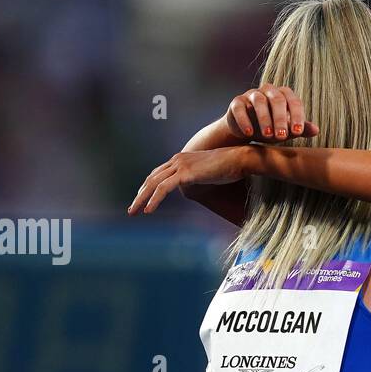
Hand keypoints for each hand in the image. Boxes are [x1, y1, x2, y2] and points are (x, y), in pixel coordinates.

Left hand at [128, 148, 251, 214]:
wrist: (239, 159)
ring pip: (153, 184)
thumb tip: (193, 186)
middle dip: (139, 195)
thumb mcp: (207, 172)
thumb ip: (196, 176)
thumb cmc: (228, 167)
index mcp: (180, 159)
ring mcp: (180, 166)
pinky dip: (154, 200)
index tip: (140, 199)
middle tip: (131, 209)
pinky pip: (163, 188)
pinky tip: (148, 210)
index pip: (157, 174)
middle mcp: (177, 160)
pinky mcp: (185, 173)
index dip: (147, 187)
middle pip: (151, 179)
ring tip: (134, 212)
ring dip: (141, 199)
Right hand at [225, 84, 318, 143]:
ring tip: (267, 136)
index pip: (294, 101)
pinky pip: (240, 108)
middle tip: (282, 136)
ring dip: (265, 119)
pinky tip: (249, 134)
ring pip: (259, 101)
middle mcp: (268, 91)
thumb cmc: (271, 128)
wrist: (247, 131)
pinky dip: (245, 120)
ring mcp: (251, 95)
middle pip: (277, 99)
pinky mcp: (237, 102)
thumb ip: (301, 129)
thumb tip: (317, 130)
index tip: (298, 132)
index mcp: (284, 95)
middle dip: (281, 119)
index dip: (297, 116)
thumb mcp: (287, 130)